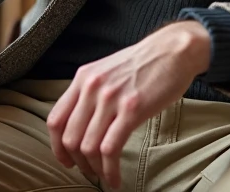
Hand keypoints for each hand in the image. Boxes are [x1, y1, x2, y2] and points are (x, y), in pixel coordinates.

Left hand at [46, 21, 210, 188]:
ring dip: (94, 169)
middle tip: (88, 171)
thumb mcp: (107, 70)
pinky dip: (110, 171)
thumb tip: (81, 123)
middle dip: (77, 162)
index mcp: (83, 78)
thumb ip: (91, 92)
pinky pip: (110, 149)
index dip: (57, 147)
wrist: (173, 50)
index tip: (66, 160)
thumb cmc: (144, 63)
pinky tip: (115, 179)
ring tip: (103, 176)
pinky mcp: (132, 110)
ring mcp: (111, 98)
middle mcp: (92, 87)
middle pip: (70, 138)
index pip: (56, 119)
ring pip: (88, 146)